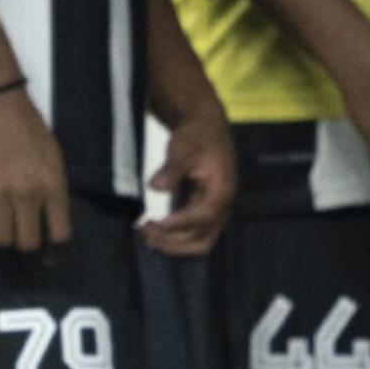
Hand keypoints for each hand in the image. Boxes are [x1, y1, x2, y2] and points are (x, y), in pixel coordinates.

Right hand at [0, 87, 70, 254]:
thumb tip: (48, 224)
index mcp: (53, 185)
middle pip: (27, 244)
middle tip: (19, 232)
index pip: (59, 235)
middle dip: (24, 243)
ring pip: (0, 239)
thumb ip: (53, 190)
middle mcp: (27, 194)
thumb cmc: (29, 129)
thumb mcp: (53, 159)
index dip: (54, 248)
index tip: (48, 249)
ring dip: (0, 235)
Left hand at [144, 107, 235, 256]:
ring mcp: (216, 209)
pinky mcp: (206, 208)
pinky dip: (174, 235)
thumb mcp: (183, 148)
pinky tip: (154, 227)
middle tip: (146, 233)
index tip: (156, 224)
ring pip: (198, 240)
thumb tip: (156, 186)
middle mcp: (223, 206)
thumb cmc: (196, 135)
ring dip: (173, 242)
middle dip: (174, 242)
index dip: (179, 224)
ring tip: (147, 233)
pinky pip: (193, 231)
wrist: (205, 125)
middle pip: (202, 239)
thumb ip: (171, 169)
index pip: (203, 217)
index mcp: (222, 191)